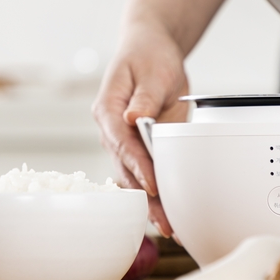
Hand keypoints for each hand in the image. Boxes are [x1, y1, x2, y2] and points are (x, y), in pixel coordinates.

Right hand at [92, 20, 188, 237]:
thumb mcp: (151, 70)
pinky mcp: (142, 148)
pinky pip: (148, 174)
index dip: (136, 164)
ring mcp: (126, 143)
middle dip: (145, 198)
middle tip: (164, 222)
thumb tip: (133, 118)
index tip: (152, 183)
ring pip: (136, 178)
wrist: (151, 51)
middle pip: (127, 169)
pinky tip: (171, 214)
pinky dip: (160, 194)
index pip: (120, 142)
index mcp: (107, 110)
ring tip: (171, 228)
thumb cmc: (148, 56)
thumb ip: (144, 96)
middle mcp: (112, 131)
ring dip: (152, 204)